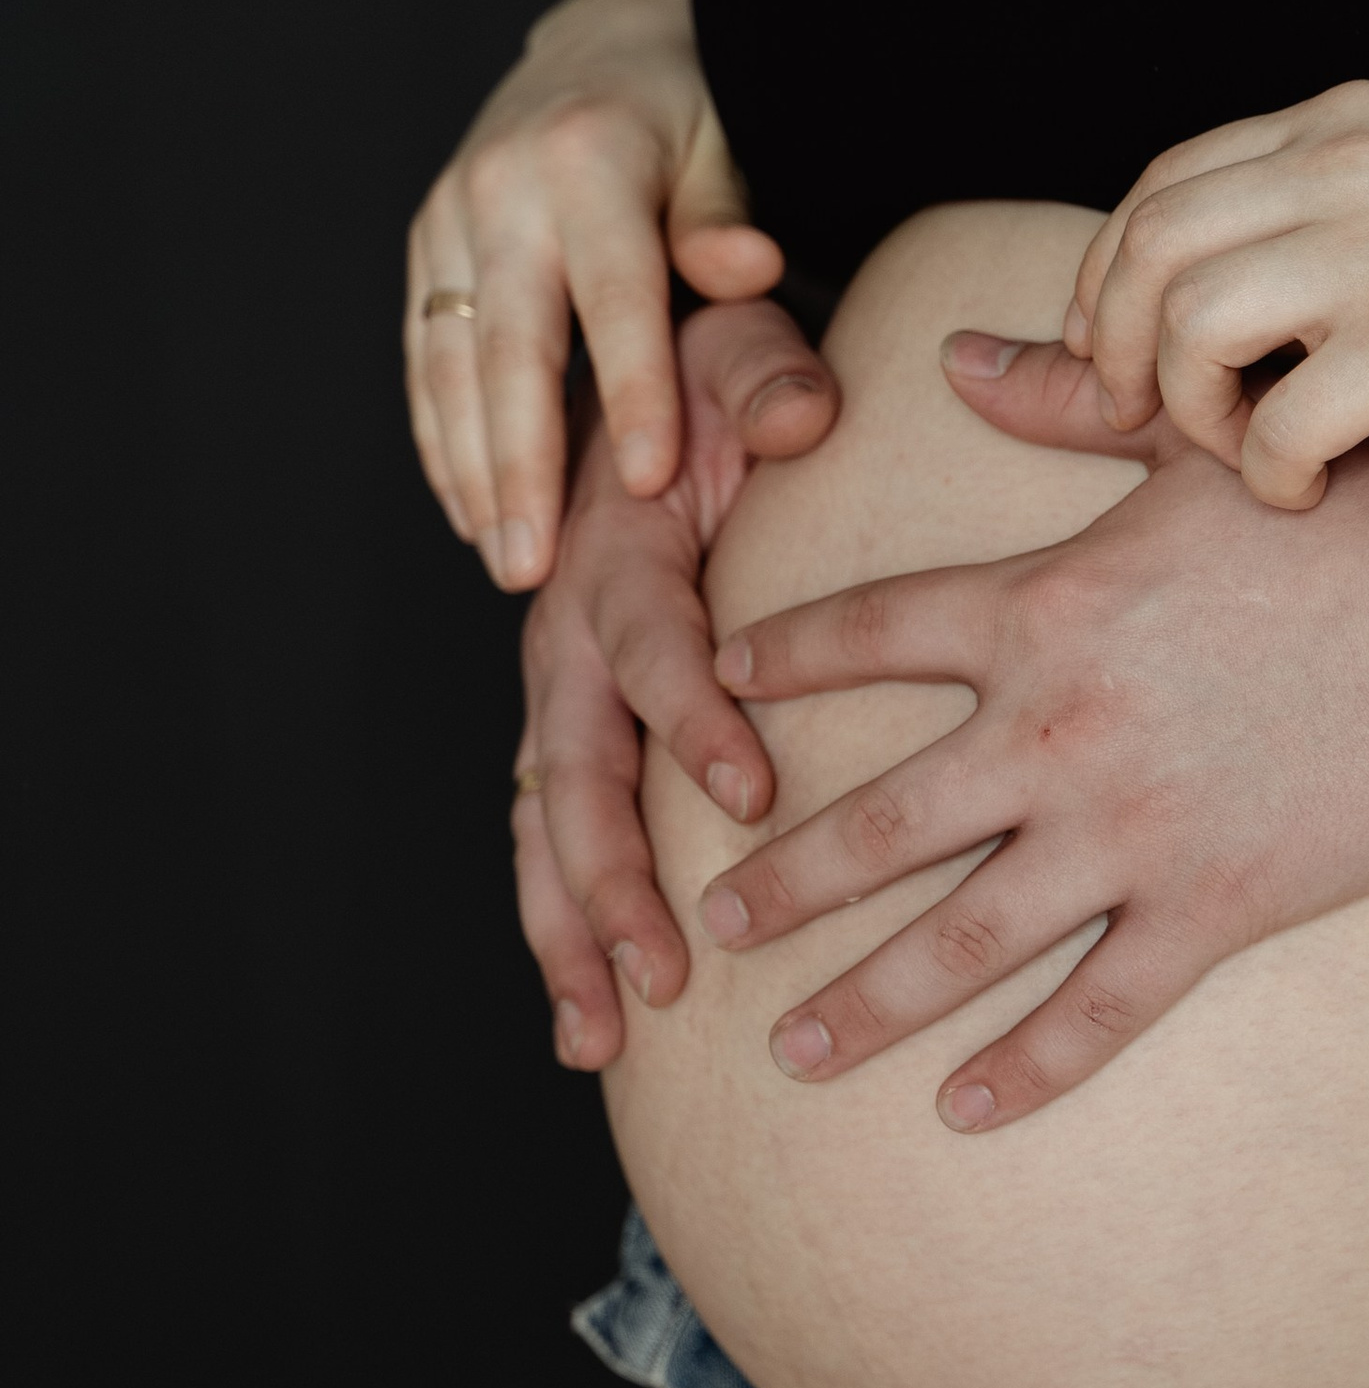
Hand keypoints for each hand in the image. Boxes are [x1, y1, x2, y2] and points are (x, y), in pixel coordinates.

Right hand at [408, 0, 784, 588]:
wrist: (603, 46)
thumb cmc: (691, 116)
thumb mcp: (728, 147)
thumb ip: (726, 219)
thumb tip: (752, 268)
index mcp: (590, 160)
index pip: (614, 294)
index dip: (633, 389)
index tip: (653, 481)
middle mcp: (501, 187)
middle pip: (510, 346)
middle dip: (520, 464)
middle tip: (532, 567)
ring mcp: (450, 216)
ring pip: (451, 363)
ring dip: (471, 470)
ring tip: (503, 561)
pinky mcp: (426, 245)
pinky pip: (425, 357)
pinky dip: (443, 438)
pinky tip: (469, 509)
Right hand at [512, 296, 837, 1066]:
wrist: (636, 394)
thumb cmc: (706, 383)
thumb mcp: (738, 350)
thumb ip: (769, 377)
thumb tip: (803, 414)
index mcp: (617, 554)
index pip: (651, 646)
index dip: (694, 719)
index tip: (754, 793)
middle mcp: (566, 637)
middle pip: (576, 772)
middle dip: (613, 880)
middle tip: (662, 971)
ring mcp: (557, 700)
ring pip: (545, 835)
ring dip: (572, 937)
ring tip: (603, 1037)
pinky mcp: (565, 740)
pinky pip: (548, 849)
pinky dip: (562, 939)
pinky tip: (591, 1030)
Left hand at [694, 338, 1368, 1130]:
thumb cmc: (1354, 503)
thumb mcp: (1192, 442)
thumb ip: (1059, 402)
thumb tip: (953, 353)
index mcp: (1043, 606)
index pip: (867, 634)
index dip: (779, 660)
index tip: (718, 686)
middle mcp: (1059, 729)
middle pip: (878, 822)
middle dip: (781, 881)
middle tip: (711, 922)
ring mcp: (1134, 830)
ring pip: (962, 939)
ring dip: (864, 1001)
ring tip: (790, 1050)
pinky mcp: (1218, 902)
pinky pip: (1101, 1007)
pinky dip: (1028, 1065)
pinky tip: (962, 1109)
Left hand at [1062, 79, 1368, 507]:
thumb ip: (1286, 250)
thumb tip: (1138, 320)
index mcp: (1344, 127)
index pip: (1162, 187)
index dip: (1111, 282)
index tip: (1124, 355)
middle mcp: (1351, 169)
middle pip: (1151, 247)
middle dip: (1114, 348)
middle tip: (1145, 419)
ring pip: (1191, 324)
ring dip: (1190, 411)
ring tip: (1245, 450)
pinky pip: (1277, 420)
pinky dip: (1268, 474)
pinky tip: (1309, 491)